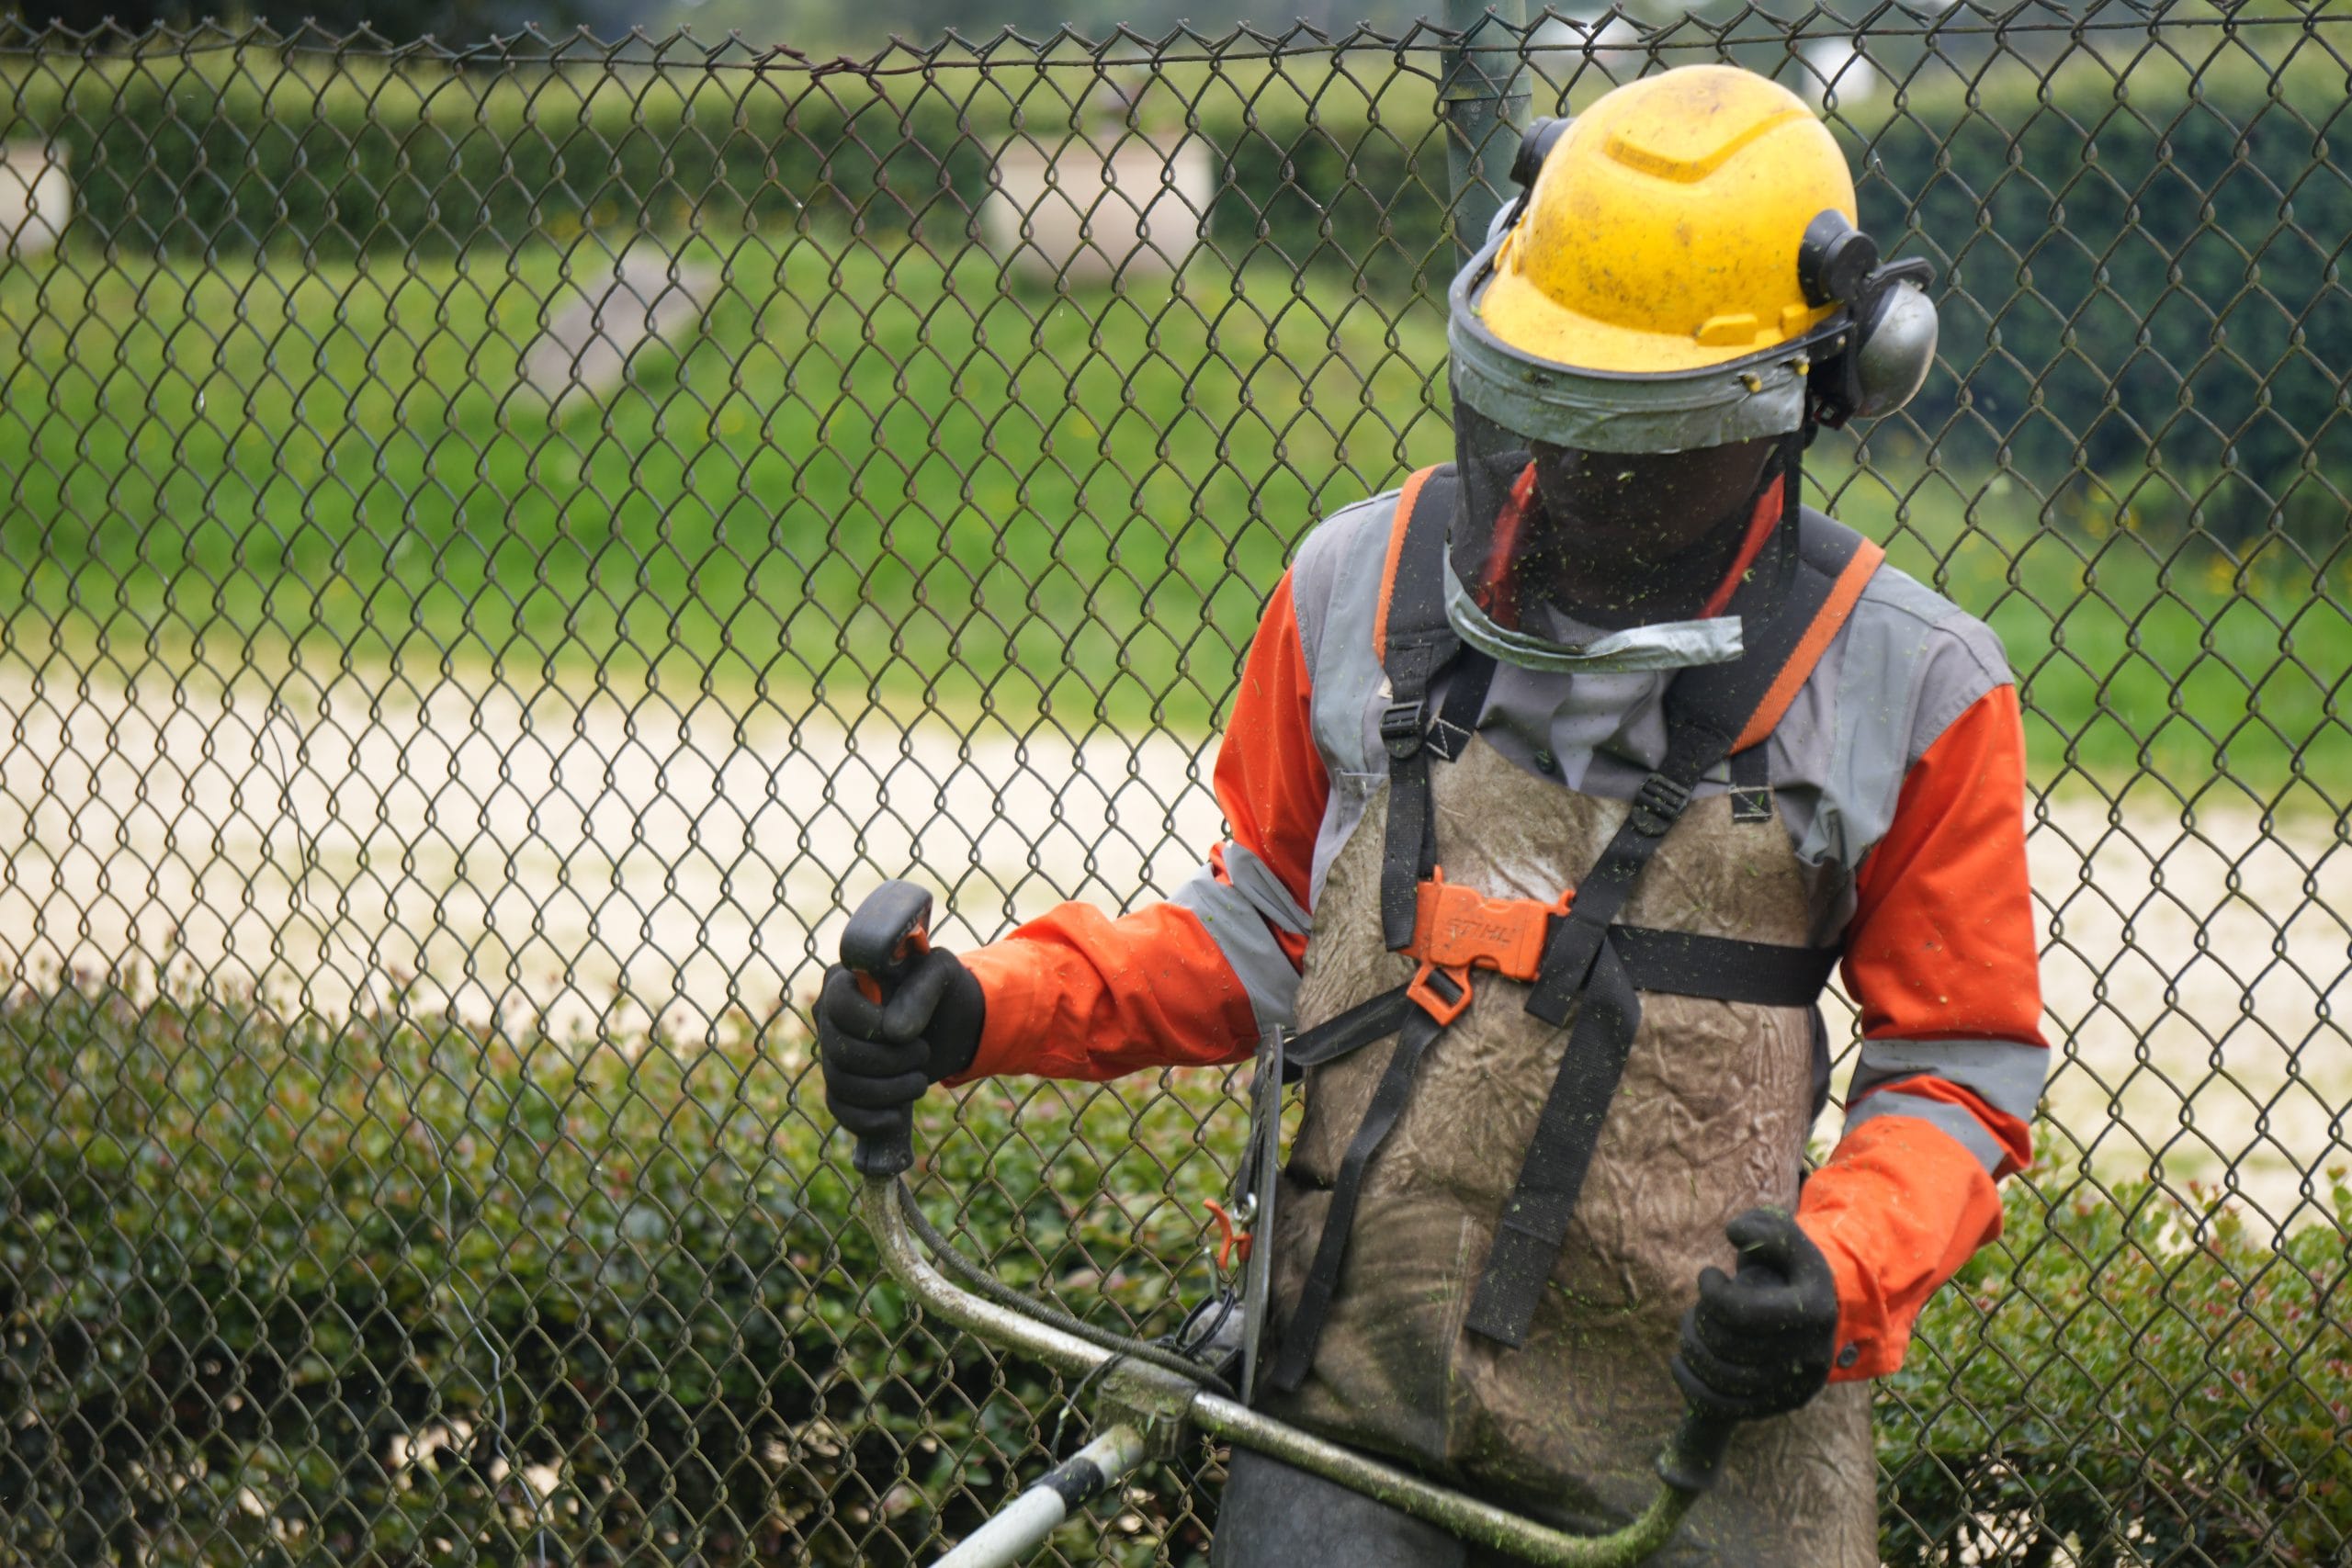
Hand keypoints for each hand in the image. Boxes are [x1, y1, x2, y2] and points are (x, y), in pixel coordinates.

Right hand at [815, 944, 984, 1144]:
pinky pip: (839, 1108)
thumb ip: (921, 990)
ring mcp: (831, 1052)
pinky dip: (867, 1119)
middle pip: (839, 1051)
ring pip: (839, 1084)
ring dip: (886, 1091)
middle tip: (924, 1053)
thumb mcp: (943, 974)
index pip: (838, 1006)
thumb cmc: (943, 990)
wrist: (953, 1025)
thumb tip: (894, 1031)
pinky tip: (896, 1115)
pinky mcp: (843, 1083)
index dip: (873, 1025)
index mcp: (843, 979)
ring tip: (919, 1082)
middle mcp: (828, 1016)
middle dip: (889, 1061)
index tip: (912, 1032)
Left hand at [1670, 1208, 1839, 1419]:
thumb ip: (1763, 1227)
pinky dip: (1691, 1385)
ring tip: (1689, 1327)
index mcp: (1815, 1310)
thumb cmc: (1787, 1269)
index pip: (1744, 1312)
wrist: (1813, 1316)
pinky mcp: (1776, 1407)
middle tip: (1698, 1304)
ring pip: (1723, 1378)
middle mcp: (1810, 1353)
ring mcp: (1794, 1386)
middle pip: (1729, 1345)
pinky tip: (1678, 1360)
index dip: (1711, 1292)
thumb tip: (1734, 1233)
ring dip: (1691, 1348)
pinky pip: (1724, 1409)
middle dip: (1700, 1318)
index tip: (1708, 1275)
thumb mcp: (1785, 1240)